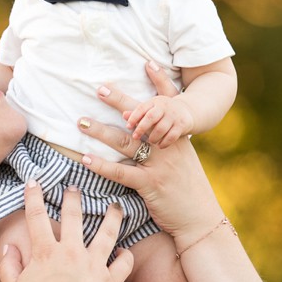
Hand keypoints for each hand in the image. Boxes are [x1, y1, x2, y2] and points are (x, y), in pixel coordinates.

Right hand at [0, 183, 135, 281]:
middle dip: (74, 197)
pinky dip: (127, 257)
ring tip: (116, 207)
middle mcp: (71, 253)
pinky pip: (124, 264)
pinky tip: (125, 252)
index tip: (34, 182)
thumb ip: (9, 264)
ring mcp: (93, 266)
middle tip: (75, 187)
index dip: (33, 196)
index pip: (36, 216)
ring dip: (112, 217)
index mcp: (45, 252)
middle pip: (74, 216)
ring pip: (107, 233)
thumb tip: (9, 246)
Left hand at [74, 73, 223, 245]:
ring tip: (80, 122)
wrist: (201, 218)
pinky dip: (103, 165)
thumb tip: (146, 131)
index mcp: (177, 137)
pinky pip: (122, 172)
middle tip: (99, 89)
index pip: (167, 104)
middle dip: (118, 101)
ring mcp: (160, 165)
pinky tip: (86, 159)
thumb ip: (167, 143)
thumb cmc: (188, 190)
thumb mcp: (182, 160)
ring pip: (126, 142)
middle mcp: (169, 146)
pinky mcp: (151, 185)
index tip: (147, 62)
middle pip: (141, 118)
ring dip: (100, 131)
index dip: (158, 82)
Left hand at [124, 93, 194, 148]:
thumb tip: (124, 115)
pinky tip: (160, 146)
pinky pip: (172, 136)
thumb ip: (138, 113)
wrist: (187, 111)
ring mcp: (174, 115)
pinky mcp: (183, 124)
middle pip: (151, 117)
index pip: (142, 108)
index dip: (134, 117)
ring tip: (150, 141)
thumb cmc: (162, 112)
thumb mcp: (151, 109)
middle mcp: (165, 107)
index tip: (128, 126)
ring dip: (153, 137)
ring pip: (161, 128)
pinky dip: (164, 142)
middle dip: (141, 128)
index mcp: (155, 102)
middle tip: (135, 136)